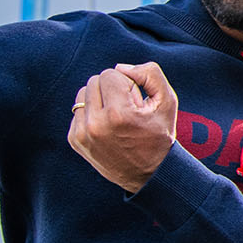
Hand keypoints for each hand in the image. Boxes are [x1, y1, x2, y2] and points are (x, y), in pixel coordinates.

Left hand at [68, 62, 177, 193]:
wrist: (149, 174)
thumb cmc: (159, 135)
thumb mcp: (167, 102)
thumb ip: (150, 74)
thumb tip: (121, 67)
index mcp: (118, 114)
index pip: (110, 73)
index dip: (127, 83)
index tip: (136, 101)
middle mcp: (96, 124)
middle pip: (94, 81)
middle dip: (112, 89)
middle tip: (127, 108)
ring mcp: (83, 134)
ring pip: (83, 94)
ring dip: (99, 99)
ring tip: (115, 116)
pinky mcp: (75, 140)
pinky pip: (78, 111)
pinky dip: (91, 114)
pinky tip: (106, 127)